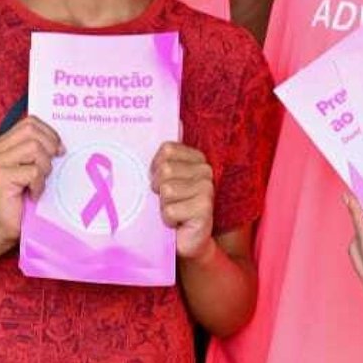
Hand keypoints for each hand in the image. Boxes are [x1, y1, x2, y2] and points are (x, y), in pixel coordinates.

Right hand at [0, 115, 62, 247]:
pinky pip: (33, 171)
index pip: (30, 122)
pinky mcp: (0, 176)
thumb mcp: (32, 168)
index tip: (58, 151)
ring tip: (37, 183)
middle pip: (32, 132)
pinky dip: (39, 185)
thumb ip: (39, 150)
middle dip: (48, 149)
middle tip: (48, 170)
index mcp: (3, 143)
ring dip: (44, 168)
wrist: (4, 226)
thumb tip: (61, 143)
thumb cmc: (22, 198)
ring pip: (34, 148)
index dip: (49, 134)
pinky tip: (33, 195)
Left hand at [153, 141, 214, 260]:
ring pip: (166, 190)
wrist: (189, 242)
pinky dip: (168, 220)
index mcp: (196, 159)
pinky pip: (170, 210)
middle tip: (168, 202)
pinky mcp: (205, 208)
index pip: (165, 150)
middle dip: (158, 190)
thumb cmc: (175, 209)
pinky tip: (178, 224)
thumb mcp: (166, 179)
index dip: (155, 169)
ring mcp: (207, 188)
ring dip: (163, 206)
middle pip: (164, 169)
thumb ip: (169, 154)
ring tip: (174, 213)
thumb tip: (177, 120)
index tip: (161, 183)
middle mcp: (206, 170)